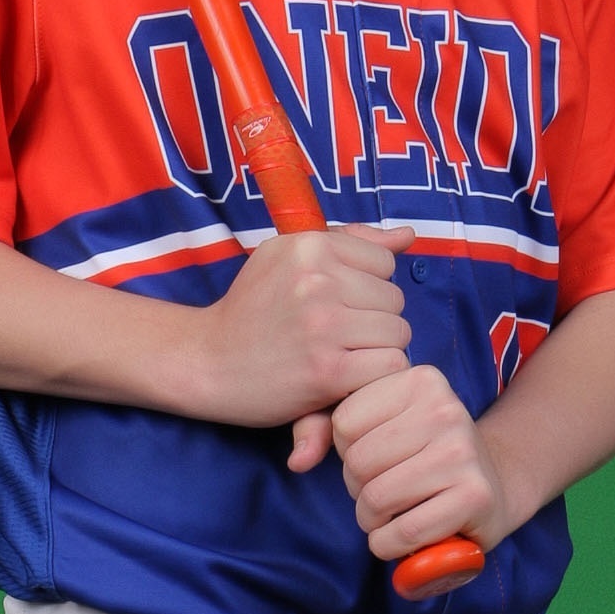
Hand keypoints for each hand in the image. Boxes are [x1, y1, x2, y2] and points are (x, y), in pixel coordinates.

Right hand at [184, 228, 409, 433]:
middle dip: (375, 319)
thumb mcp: (288, 257)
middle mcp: (317, 280)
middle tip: (337, 334)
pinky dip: (375, 376)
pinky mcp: (327, 371)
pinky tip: (347, 377)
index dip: (367, 285)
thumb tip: (407, 236)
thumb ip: (351, 242)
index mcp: (309, 246)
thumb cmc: (251, 309)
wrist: (206, 361)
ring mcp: (323, 326)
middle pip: (395, 299)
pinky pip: (390, 365)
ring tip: (342, 355)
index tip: (337, 302)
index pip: (385, 261)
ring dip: (378, 350)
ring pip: (398, 333)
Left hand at [326, 362, 510, 563]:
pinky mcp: (474, 495)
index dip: (347, 452)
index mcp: (419, 380)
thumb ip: (328, 427)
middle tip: (384, 491)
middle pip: (358, 462)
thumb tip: (298, 460)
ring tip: (392, 514)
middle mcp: (445, 408)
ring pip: (377, 498)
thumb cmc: (423, 456)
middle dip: (359, 488)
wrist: (492, 486)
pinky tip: (402, 537)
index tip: (376, 457)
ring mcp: (462, 452)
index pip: (342, 423)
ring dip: (373, 521)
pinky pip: (404, 531)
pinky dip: (390, 545)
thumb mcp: (383, 424)